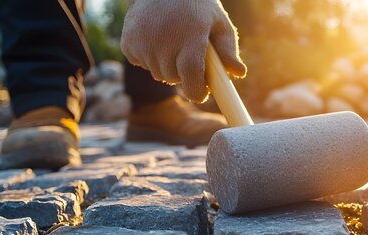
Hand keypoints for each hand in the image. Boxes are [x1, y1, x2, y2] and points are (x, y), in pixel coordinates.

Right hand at [121, 0, 246, 102]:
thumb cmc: (196, 6)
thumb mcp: (218, 22)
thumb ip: (228, 50)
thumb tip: (239, 73)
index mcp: (189, 36)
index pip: (191, 75)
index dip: (197, 90)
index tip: (201, 93)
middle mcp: (163, 40)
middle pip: (174, 78)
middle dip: (184, 74)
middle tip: (188, 55)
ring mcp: (142, 42)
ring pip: (158, 74)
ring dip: (167, 66)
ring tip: (172, 43)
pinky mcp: (128, 44)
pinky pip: (142, 64)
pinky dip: (149, 58)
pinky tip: (155, 38)